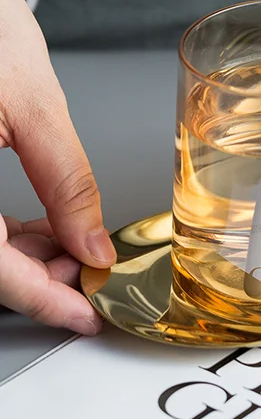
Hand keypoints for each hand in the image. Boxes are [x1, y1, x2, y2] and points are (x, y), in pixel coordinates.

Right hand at [0, 0, 114, 333]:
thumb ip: (65, 180)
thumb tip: (92, 241)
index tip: (86, 316)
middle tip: (92, 272)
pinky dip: (2, 229)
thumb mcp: (32, 102)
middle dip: (38, 276)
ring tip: (77, 245)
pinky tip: (41, 223)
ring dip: (22, 254)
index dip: (42, 299)